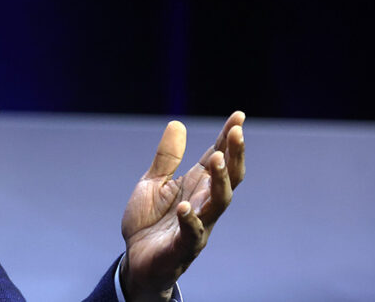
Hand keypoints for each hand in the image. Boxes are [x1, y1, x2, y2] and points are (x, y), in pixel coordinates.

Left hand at [120, 111, 245, 301]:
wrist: (135, 259)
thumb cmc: (149, 221)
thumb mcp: (153, 182)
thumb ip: (166, 157)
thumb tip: (177, 123)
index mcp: (196, 187)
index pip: (218, 159)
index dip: (228, 138)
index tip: (239, 116)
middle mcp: (203, 204)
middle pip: (228, 178)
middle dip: (234, 155)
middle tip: (237, 133)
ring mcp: (197, 226)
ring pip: (218, 204)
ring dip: (220, 182)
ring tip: (216, 159)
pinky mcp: (182, 248)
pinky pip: (192, 235)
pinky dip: (191, 221)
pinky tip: (186, 207)